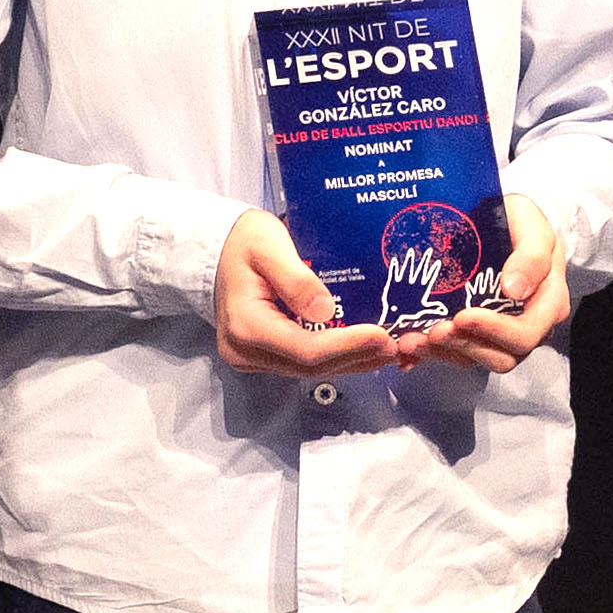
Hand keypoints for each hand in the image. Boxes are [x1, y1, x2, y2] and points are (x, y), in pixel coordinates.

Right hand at [212, 210, 396, 379]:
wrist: (215, 252)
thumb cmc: (241, 243)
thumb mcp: (268, 246)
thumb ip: (296, 279)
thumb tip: (326, 311)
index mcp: (246, 325)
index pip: (305, 349)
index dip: (347, 346)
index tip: (382, 335)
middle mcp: (245, 351)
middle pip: (310, 366)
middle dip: (357, 357)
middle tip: (396, 344)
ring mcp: (252, 358)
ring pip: (310, 370)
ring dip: (351, 362)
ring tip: (387, 350)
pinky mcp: (263, 356)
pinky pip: (303, 364)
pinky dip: (336, 358)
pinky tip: (361, 349)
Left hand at [403, 193, 571, 372]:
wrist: (502, 218)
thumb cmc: (521, 224)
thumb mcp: (533, 229)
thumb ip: (532, 257)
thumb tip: (515, 290)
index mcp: (547, 305)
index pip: (526, 334)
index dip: (495, 331)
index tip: (464, 315)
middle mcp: (527, 325)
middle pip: (501, 356)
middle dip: (465, 345)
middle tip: (434, 330)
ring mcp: (500, 333)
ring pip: (474, 358)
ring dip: (443, 352)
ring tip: (413, 340)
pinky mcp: (475, 334)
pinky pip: (455, 353)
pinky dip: (432, 351)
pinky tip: (411, 343)